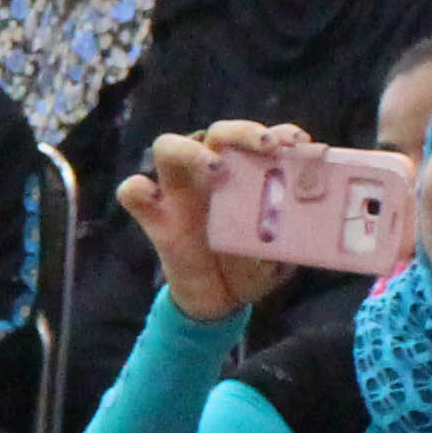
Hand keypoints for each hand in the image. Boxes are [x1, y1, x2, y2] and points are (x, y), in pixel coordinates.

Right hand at [123, 120, 300, 324]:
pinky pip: (132, 192)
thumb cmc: (254, 264)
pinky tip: (149, 196)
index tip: (299, 143)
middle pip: (218, 133)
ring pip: (169, 147)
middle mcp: (210, 172)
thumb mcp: (282, 253)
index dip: (279, 134)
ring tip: (217, 169)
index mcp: (246, 173)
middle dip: (242, 132)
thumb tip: (299, 224)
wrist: (221, 301)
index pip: (260, 140)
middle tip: (265, 147)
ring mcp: (179, 192)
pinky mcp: (155, 218)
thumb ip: (289, 237)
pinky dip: (137, 189)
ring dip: (192, 151)